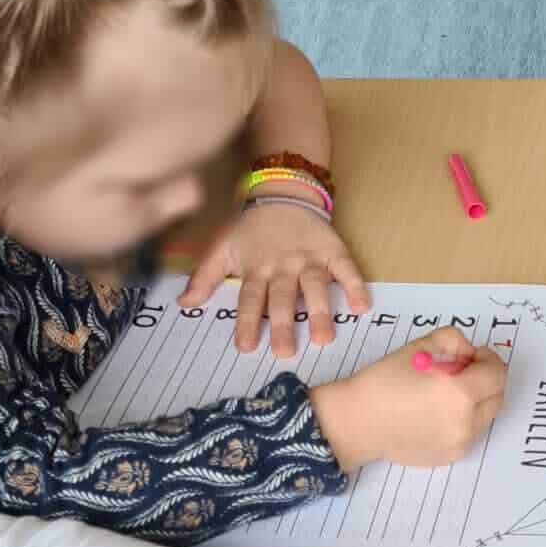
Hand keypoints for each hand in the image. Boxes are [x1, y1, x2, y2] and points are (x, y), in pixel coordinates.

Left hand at [179, 199, 369, 357]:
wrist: (283, 194)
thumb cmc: (251, 228)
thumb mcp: (222, 247)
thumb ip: (205, 277)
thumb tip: (183, 303)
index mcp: (256, 268)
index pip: (250, 299)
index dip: (247, 322)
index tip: (245, 347)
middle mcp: (283, 266)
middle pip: (282, 298)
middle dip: (283, 324)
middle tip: (284, 352)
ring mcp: (310, 259)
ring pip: (315, 287)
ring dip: (319, 311)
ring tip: (323, 338)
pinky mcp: (333, 250)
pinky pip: (346, 268)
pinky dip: (355, 285)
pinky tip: (361, 306)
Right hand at [309, 329, 504, 469]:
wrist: (358, 421)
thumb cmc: (384, 381)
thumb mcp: (419, 346)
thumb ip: (453, 341)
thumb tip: (470, 354)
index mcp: (460, 393)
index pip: (497, 374)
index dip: (489, 360)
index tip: (475, 355)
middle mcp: (466, 422)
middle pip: (497, 397)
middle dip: (486, 380)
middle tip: (463, 372)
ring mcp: (460, 443)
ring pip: (484, 417)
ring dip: (474, 401)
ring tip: (444, 394)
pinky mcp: (450, 456)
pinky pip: (468, 433)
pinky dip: (461, 420)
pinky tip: (434, 413)